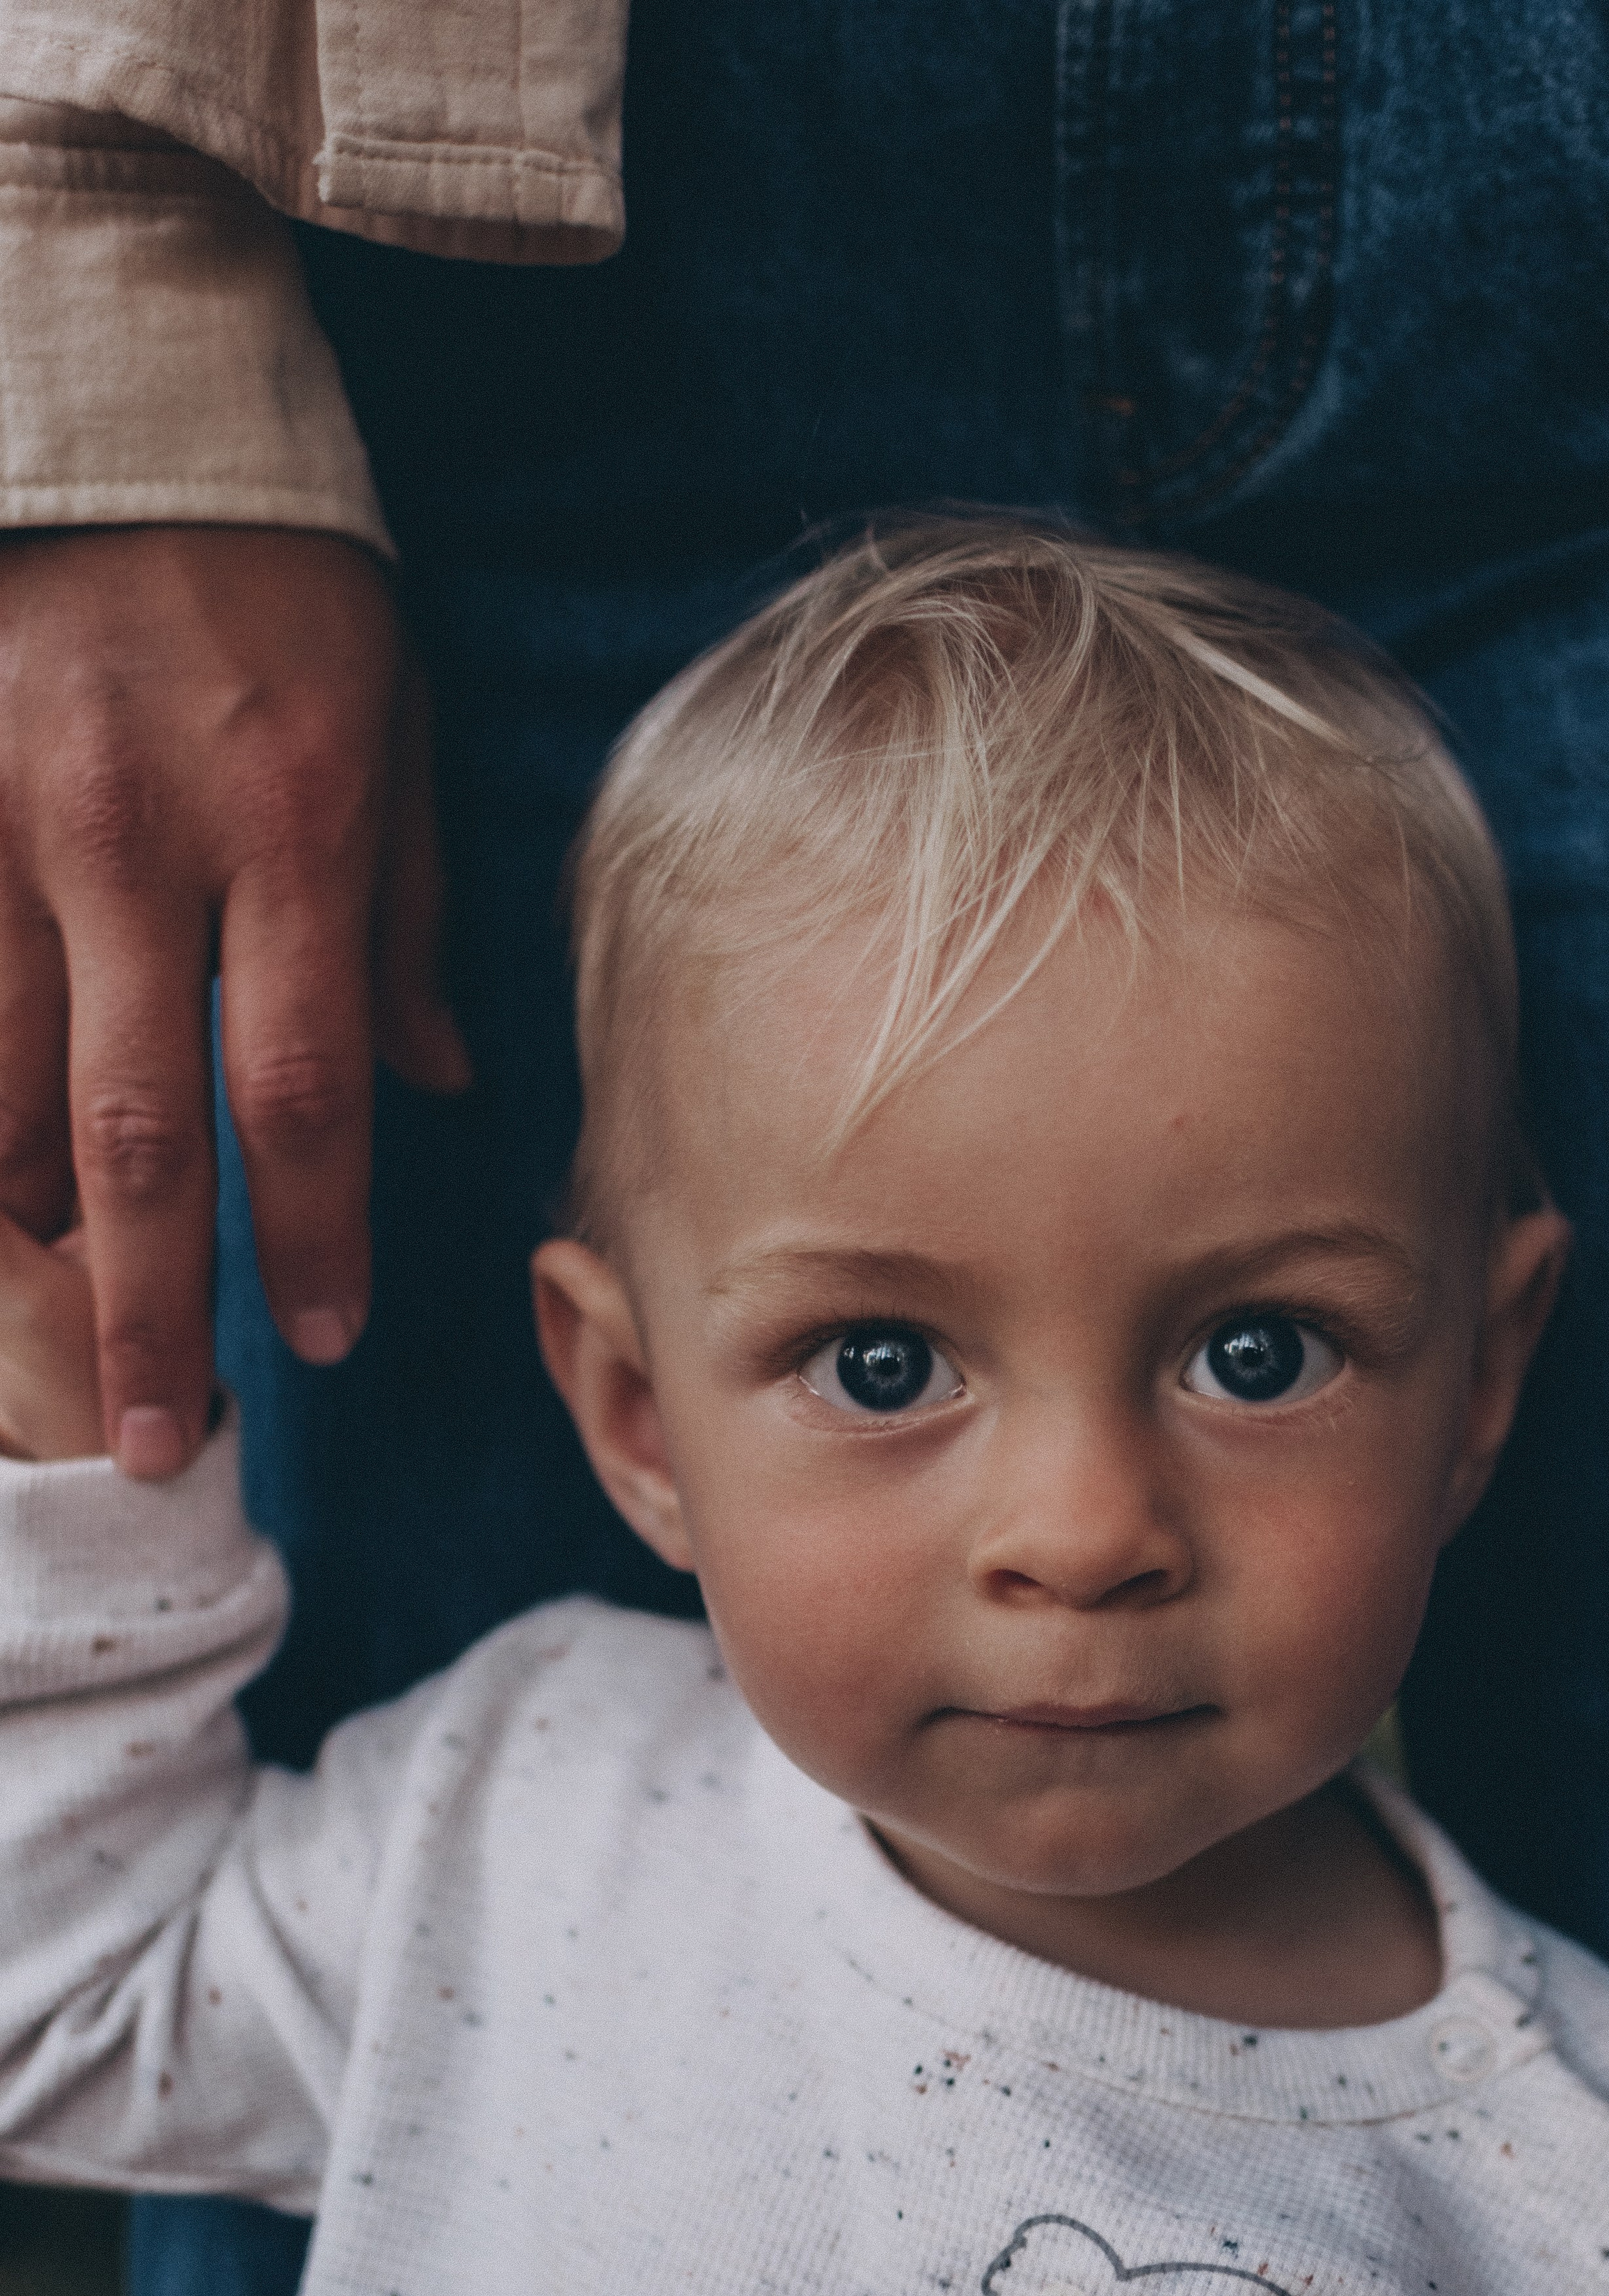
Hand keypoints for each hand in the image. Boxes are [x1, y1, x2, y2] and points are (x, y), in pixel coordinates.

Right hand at [0, 526, 470, 1480]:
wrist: (117, 417)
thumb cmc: (284, 580)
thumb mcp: (394, 723)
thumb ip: (409, 911)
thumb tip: (435, 1079)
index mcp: (290, 828)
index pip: (301, 1087)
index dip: (311, 1235)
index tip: (322, 1340)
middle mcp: (134, 844)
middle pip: (139, 1129)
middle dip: (148, 1303)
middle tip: (154, 1435)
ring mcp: (0, 822)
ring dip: (27, 1230)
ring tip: (50, 1334)